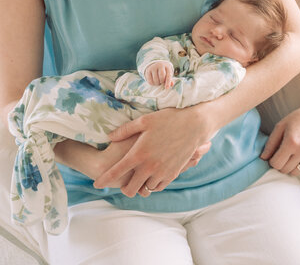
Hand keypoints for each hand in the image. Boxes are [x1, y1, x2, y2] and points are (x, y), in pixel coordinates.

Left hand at [93, 106, 211, 196]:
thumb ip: (125, 130)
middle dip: (123, 187)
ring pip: (145, 189)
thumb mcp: (144, 120)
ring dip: (140, 185)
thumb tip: (110, 136)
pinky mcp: (173, 173)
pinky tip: (151, 175)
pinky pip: (158, 187)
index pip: (116, 172)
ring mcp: (162, 172)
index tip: (97, 184)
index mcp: (139, 153)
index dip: (104, 179)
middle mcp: (149, 167)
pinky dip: (153, 184)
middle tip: (121, 181)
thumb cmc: (168, 119)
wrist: (194, 125)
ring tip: (137, 178)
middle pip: (130, 188)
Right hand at [145, 61, 173, 87]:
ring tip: (158, 82)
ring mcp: (153, 67)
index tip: (167, 88)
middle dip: (162, 82)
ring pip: (155, 79)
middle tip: (161, 82)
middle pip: (161, 77)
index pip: (168, 75)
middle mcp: (160, 65)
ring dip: (157, 83)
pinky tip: (154, 82)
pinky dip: (152, 84)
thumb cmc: (164, 71)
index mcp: (167, 66)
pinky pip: (150, 81)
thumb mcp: (168, 73)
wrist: (156, 64)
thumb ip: (170, 79)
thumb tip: (171, 84)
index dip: (168, 82)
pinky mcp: (148, 70)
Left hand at [260, 104, 299, 175]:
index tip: (273, 155)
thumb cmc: (297, 118)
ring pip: (295, 172)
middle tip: (281, 154)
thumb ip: (270, 143)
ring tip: (290, 155)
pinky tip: (298, 156)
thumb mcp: (280, 126)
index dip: (272, 160)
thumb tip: (263, 158)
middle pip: (285, 170)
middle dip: (280, 164)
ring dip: (289, 167)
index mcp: (291, 142)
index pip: (276, 163)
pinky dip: (299, 167)